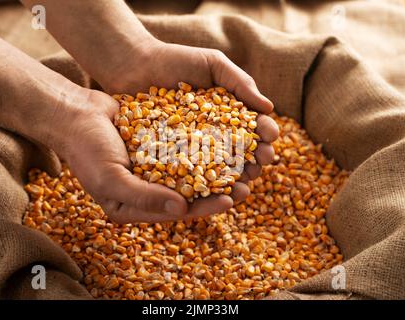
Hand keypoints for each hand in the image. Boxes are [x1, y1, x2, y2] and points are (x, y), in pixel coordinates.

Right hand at [57, 89, 250, 223]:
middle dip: (218, 187)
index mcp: (138, 205)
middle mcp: (150, 187)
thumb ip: (145, 198)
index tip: (231, 199)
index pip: (178, 211)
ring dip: (217, 164)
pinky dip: (204, 142)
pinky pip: (186, 145)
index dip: (205, 206)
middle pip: (191, 192)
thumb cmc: (86, 151)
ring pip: (193, 168)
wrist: (75, 114)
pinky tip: (225, 135)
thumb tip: (182, 210)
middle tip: (247, 182)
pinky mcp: (159, 142)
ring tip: (243, 159)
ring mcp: (156, 165)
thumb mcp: (111, 179)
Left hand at [98, 40, 278, 195]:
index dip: (265, 134)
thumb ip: (240, 82)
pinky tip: (212, 191)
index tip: (270, 138)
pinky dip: (202, 184)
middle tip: (260, 164)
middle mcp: (214, 134)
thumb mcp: (213, 63)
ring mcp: (193, 147)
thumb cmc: (176, 60)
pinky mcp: (171, 157)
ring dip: (234, 179)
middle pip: (240, 152)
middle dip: (254, 160)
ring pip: (218, 168)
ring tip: (243, 185)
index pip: (253, 128)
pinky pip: (189, 172)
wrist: (134, 65)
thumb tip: (269, 108)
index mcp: (228, 113)